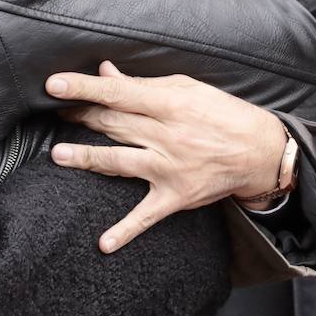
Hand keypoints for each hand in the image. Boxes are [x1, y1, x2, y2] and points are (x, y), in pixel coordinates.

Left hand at [46, 62, 288, 252]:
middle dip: (81, 116)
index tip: (54, 85)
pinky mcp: (175, 196)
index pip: (118, 93)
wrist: (261, 152)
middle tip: (56, 111)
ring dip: (87, 159)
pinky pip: (146, 215)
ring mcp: (170, 168)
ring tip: (58, 155)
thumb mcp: (185, 88)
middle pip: (114, 125)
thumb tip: (105, 72)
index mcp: (170, 104)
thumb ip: (142, 84)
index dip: (84, 88)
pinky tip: (104, 243)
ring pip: (120, 162)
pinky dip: (126, 230)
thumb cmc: (221, 113)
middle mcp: (168, 136)